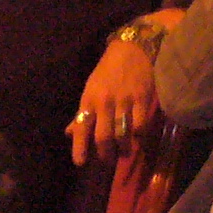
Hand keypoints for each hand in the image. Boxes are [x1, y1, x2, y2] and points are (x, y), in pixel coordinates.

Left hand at [71, 35, 163, 163]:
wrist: (132, 49)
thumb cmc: (108, 71)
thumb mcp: (91, 89)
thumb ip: (82, 113)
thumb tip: (70, 132)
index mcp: (89, 99)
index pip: (81, 127)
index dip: (79, 147)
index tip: (79, 162)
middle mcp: (105, 102)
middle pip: (103, 136)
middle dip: (105, 154)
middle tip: (107, 161)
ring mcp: (125, 101)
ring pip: (122, 134)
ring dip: (123, 149)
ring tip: (123, 152)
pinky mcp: (142, 100)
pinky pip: (141, 126)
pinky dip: (138, 136)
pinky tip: (137, 137)